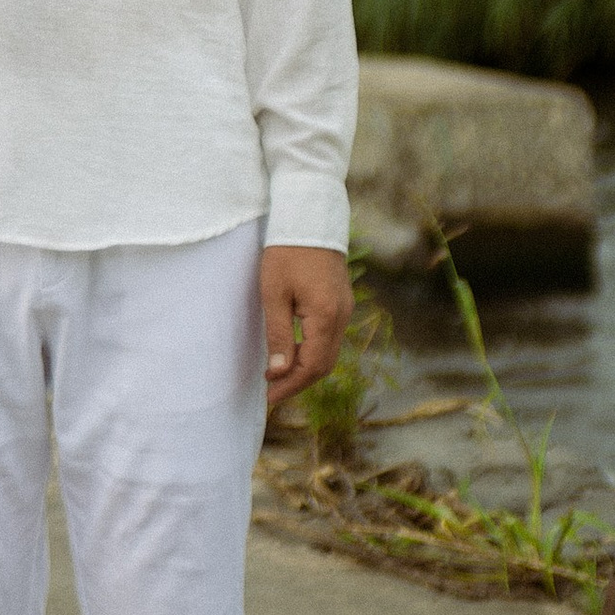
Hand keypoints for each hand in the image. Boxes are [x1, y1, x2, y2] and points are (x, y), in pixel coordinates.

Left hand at [260, 243, 351, 411]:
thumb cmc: (287, 253)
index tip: (269, 397)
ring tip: (278, 377)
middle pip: (324, 364)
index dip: (291, 385)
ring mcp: (345, 309)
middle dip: (298, 382)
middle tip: (272, 393)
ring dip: (305, 368)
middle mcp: (342, 317)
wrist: (310, 218)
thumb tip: (278, 372)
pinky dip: (312, 352)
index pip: (312, 366)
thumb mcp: (274, 294)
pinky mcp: (341, 302)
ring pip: (329, 352)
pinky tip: (293, 352)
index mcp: (326, 317)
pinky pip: (330, 338)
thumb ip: (279, 334)